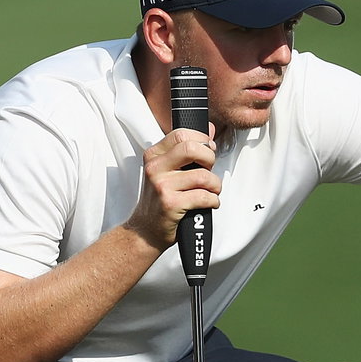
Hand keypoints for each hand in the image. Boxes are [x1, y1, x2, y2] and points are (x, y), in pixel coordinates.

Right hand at [127, 128, 220, 248]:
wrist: (145, 231)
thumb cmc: (159, 201)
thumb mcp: (167, 171)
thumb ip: (186, 150)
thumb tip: (209, 130)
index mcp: (154, 156)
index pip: (181, 134)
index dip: (201, 141)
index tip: (207, 150)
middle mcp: (155, 168)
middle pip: (192, 148)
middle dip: (210, 158)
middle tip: (209, 169)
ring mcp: (162, 186)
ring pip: (203, 176)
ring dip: (215, 185)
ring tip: (211, 191)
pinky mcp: (171, 204)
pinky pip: (204, 196)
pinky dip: (213, 200)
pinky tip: (208, 202)